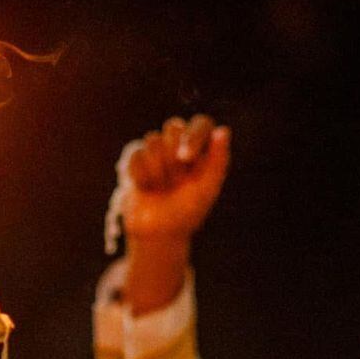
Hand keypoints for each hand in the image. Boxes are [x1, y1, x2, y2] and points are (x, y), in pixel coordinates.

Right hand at [119, 115, 230, 243]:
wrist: (157, 234)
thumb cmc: (187, 213)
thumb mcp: (207, 190)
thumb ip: (218, 161)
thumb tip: (223, 131)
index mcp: (202, 149)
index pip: (201, 124)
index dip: (192, 136)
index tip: (185, 158)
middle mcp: (179, 144)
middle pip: (173, 127)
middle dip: (173, 159)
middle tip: (175, 182)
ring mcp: (156, 149)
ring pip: (152, 140)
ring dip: (158, 171)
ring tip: (161, 188)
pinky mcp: (135, 158)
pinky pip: (136, 154)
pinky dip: (141, 176)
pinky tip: (145, 189)